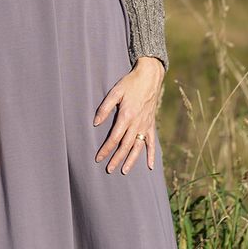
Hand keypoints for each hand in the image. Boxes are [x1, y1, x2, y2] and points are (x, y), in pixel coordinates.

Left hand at [93, 57, 164, 172]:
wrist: (149, 77)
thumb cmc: (130, 83)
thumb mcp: (115, 92)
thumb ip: (105, 108)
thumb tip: (95, 123)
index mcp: (127, 116)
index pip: (114, 138)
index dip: (106, 149)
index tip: (98, 158)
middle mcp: (137, 124)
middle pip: (125, 146)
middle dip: (116, 159)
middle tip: (109, 170)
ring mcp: (145, 125)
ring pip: (138, 147)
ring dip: (131, 160)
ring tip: (124, 171)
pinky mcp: (151, 125)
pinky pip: (152, 142)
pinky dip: (151, 155)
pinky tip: (149, 166)